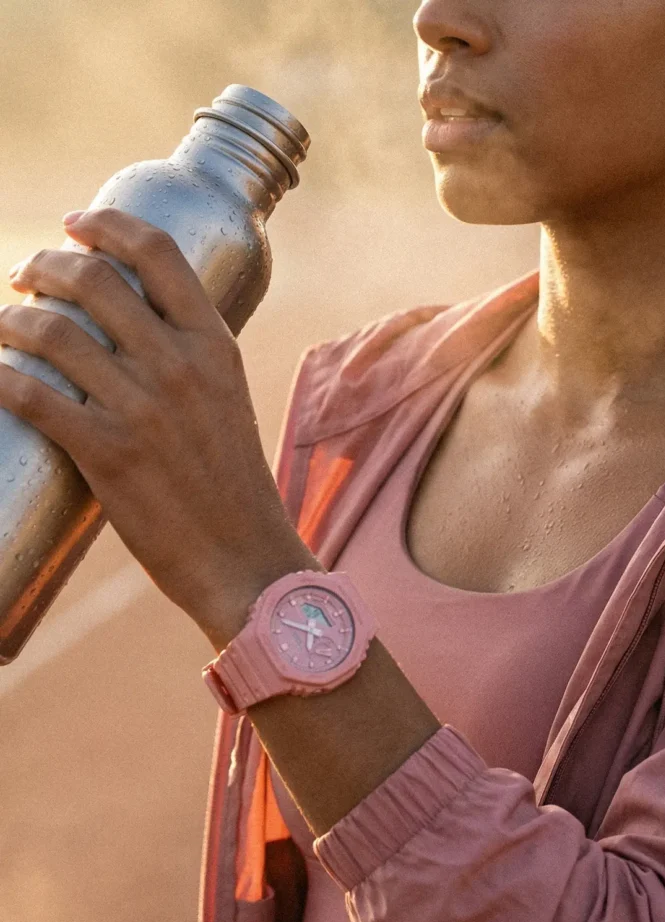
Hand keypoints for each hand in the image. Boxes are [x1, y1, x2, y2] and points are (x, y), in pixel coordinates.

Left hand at [0, 208, 315, 644]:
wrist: (244, 559)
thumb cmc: (232, 486)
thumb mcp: (226, 403)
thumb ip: (187, 362)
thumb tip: (132, 334)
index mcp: (214, 345)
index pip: (157, 252)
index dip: (107, 224)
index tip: (74, 224)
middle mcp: (178, 364)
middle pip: (93, 279)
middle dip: (44, 265)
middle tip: (24, 277)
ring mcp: (141, 407)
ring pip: (51, 331)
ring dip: (11, 319)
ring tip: (2, 326)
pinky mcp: (106, 453)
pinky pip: (31, 394)